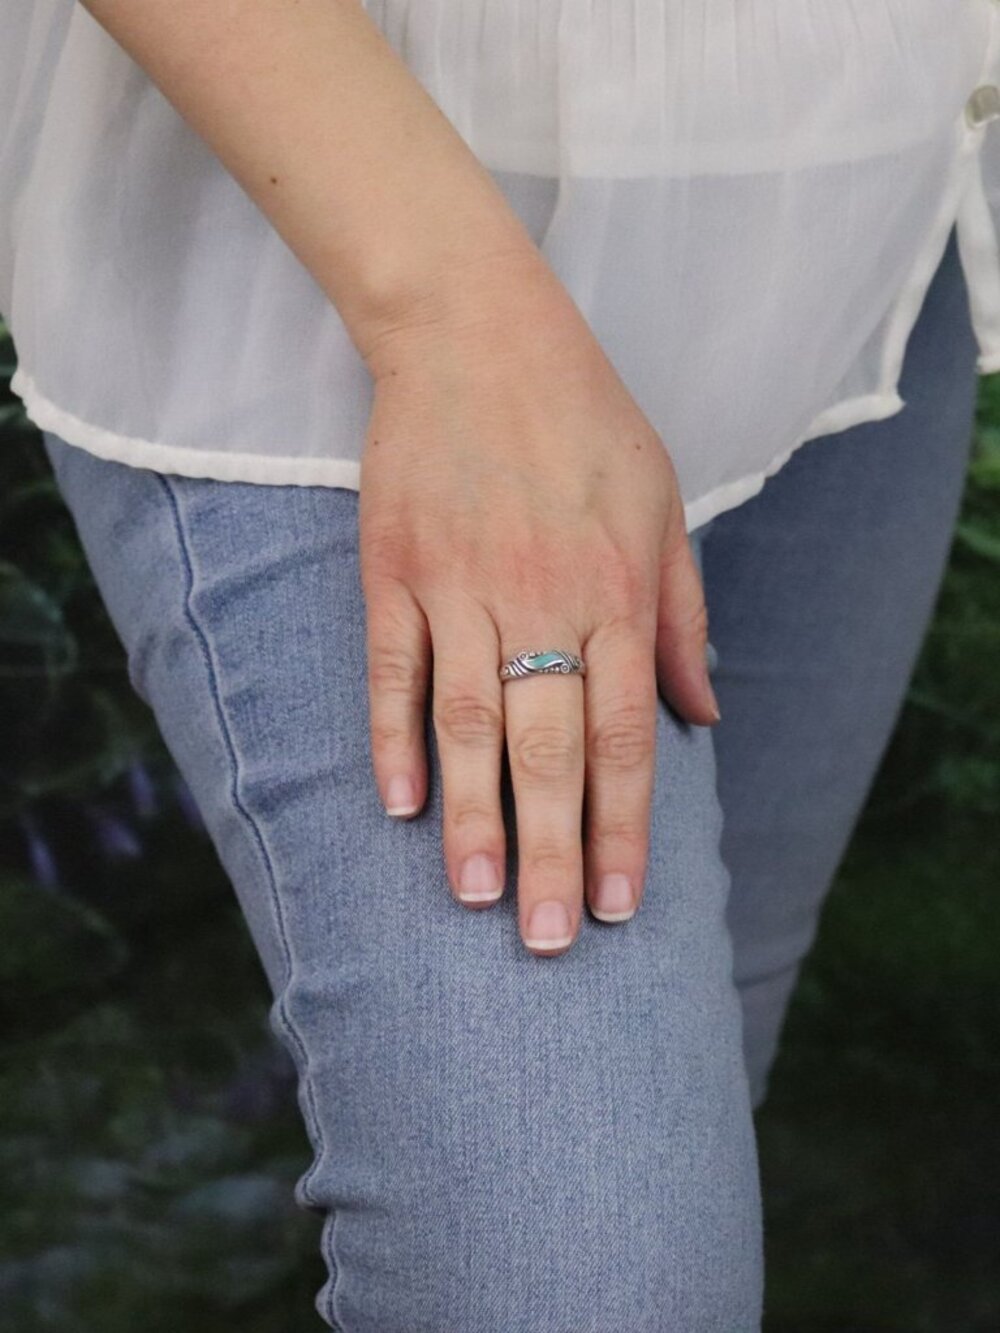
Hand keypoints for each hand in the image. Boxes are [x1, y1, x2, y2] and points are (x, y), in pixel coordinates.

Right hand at [358, 252, 718, 955]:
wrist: (475, 333)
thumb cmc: (583, 420)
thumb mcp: (663, 504)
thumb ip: (683, 615)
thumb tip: (704, 716)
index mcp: (617, 588)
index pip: (626, 733)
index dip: (627, 825)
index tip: (625, 903)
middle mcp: (541, 598)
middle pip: (547, 747)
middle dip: (555, 850)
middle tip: (553, 940)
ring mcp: (459, 585)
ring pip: (467, 723)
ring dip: (473, 818)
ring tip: (478, 900)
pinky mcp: (393, 569)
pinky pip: (391, 670)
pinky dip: (393, 740)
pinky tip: (399, 808)